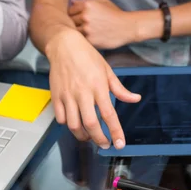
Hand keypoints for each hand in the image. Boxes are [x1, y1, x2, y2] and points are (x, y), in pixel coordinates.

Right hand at [47, 30, 140, 147]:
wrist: (64, 45)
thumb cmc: (87, 56)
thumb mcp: (107, 70)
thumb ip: (120, 89)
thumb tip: (135, 99)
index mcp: (98, 86)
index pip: (109, 114)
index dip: (115, 132)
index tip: (119, 144)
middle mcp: (83, 92)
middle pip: (90, 124)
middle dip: (99, 139)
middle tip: (105, 144)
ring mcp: (67, 95)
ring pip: (74, 125)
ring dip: (83, 136)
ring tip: (90, 137)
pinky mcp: (56, 96)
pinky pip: (60, 118)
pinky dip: (68, 125)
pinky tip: (75, 123)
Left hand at [68, 0, 137, 48]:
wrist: (127, 27)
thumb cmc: (115, 13)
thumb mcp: (102, 1)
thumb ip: (86, 0)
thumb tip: (72, 1)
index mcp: (87, 5)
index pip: (70, 10)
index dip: (73, 14)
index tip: (78, 18)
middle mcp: (85, 16)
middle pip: (70, 21)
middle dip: (74, 23)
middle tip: (82, 25)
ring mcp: (87, 29)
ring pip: (74, 31)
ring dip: (78, 32)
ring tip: (87, 32)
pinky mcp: (90, 40)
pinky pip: (80, 40)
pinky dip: (83, 39)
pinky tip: (91, 37)